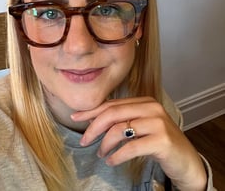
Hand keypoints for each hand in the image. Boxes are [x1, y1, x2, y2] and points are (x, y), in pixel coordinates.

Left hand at [71, 97, 206, 190]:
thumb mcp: (139, 126)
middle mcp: (152, 108)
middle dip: (94, 128)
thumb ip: (121, 119)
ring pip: (119, 130)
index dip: (92, 111)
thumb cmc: (158, 142)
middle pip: (113, 114)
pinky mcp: (162, 140)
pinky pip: (131, 147)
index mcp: (144, 101)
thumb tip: (92, 118)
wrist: (186, 160)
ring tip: (101, 154)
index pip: (112, 104)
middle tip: (84, 141)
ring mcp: (158, 123)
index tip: (76, 118)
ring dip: (105, 144)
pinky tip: (112, 161)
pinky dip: (117, 155)